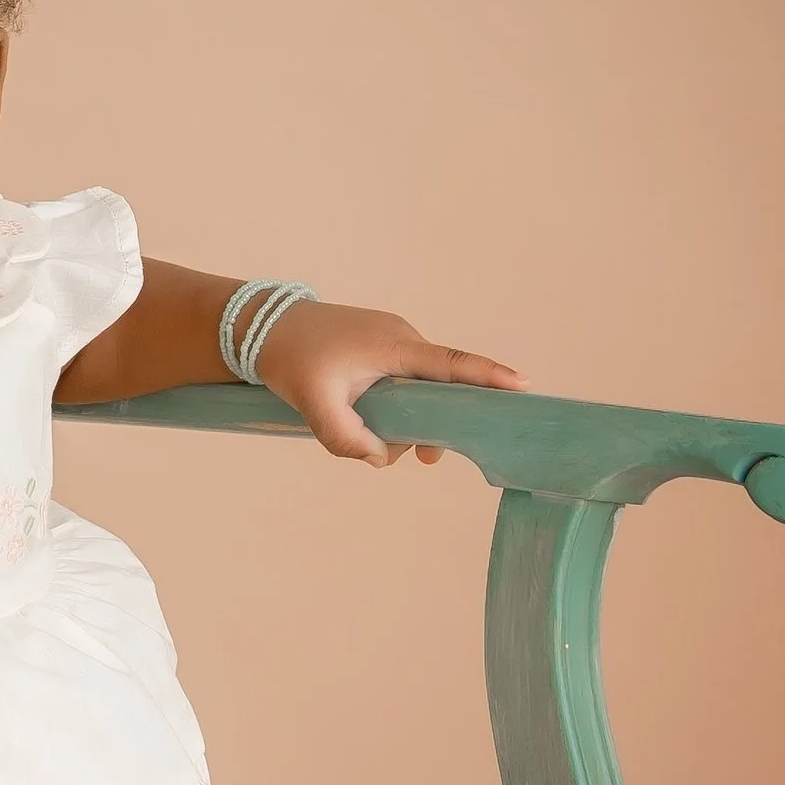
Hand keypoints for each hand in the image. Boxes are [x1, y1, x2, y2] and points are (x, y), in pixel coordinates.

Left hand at [250, 301, 525, 467]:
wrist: (260, 326)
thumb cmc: (290, 357)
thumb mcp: (312, 403)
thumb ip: (345, 437)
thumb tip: (381, 459)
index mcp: (395, 347)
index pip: (452, 364)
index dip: (489, 376)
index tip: (523, 387)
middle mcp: (402, 339)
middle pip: (441, 385)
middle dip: (438, 423)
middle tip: (427, 457)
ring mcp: (392, 342)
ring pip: (419, 388)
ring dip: (408, 420)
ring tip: (380, 443)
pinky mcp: (379, 348)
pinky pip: (403, 381)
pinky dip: (396, 406)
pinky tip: (373, 426)